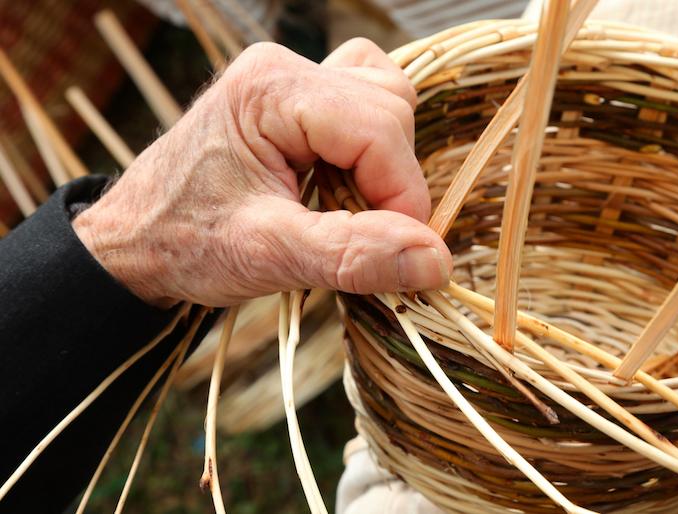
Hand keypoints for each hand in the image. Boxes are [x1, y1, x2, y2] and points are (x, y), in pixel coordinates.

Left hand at [73, 39, 451, 306]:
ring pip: (387, 100)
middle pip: (390, 110)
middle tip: (359, 235)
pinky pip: (367, 103)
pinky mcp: (298, 99)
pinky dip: (374, 148)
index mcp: (271, 89)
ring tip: (346, 209)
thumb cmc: (187, 243)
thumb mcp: (269, 255)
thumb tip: (437, 261)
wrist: (135, 242)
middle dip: (392, 182)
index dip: (403, 195)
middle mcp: (284, 68)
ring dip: (386, 163)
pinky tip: (344, 184)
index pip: (379, 128)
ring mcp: (291, 78)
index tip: (400, 254)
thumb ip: (353, 255)